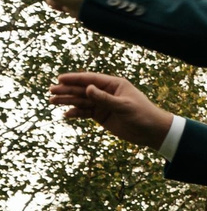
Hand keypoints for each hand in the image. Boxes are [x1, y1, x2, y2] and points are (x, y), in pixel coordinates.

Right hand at [47, 72, 173, 150]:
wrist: (152, 132)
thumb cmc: (142, 115)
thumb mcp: (124, 106)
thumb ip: (105, 98)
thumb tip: (87, 88)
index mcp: (114, 84)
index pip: (91, 79)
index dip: (74, 79)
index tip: (59, 79)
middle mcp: (107, 92)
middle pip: (83, 89)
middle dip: (67, 90)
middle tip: (51, 91)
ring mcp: (103, 104)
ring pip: (82, 101)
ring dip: (68, 101)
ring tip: (52, 101)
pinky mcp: (102, 115)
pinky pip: (85, 113)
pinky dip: (76, 113)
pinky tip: (66, 114)